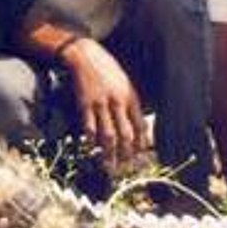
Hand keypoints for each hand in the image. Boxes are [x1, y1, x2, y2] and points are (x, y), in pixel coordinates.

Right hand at [62, 39, 147, 171]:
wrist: (86, 56)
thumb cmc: (108, 71)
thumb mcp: (126, 85)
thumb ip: (132, 105)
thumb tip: (139, 127)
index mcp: (131, 98)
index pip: (140, 126)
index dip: (141, 145)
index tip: (141, 158)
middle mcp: (118, 103)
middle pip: (125, 134)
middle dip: (126, 155)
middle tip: (125, 170)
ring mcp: (101, 104)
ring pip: (108, 135)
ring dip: (109, 154)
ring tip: (109, 168)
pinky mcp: (85, 105)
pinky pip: (89, 127)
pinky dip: (90, 141)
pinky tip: (90, 150)